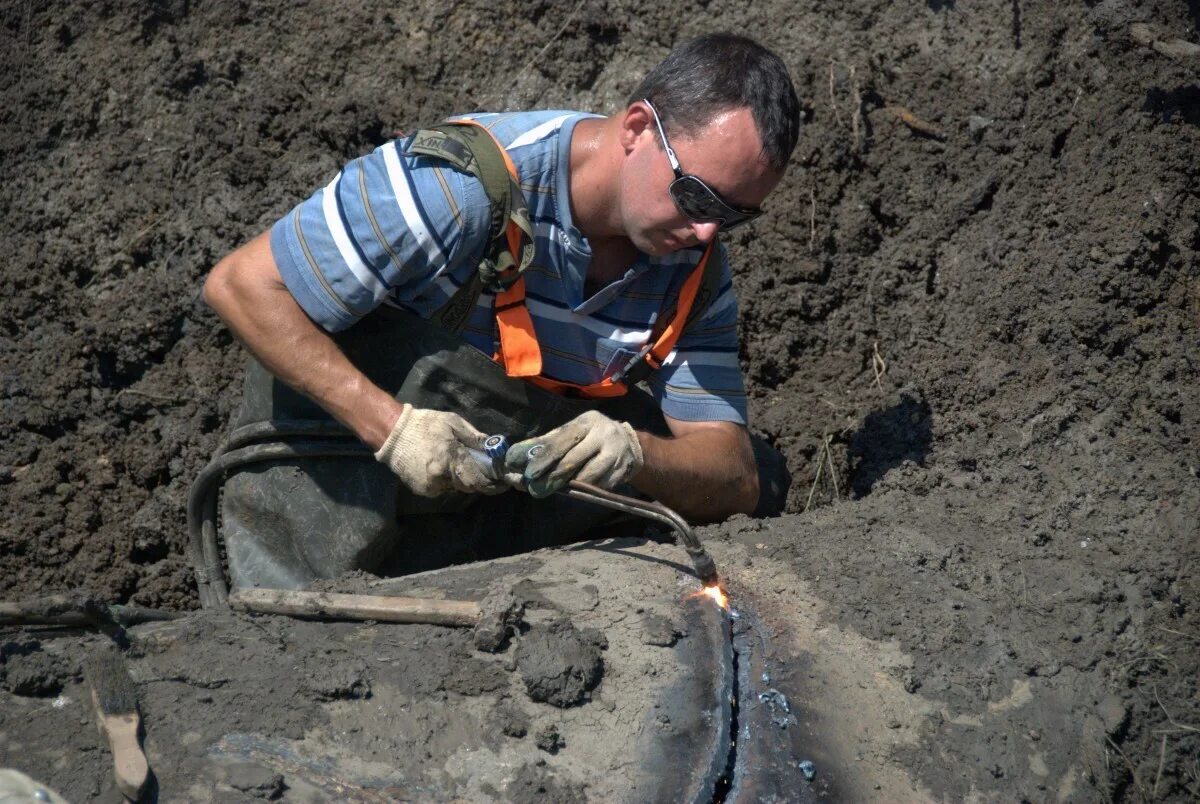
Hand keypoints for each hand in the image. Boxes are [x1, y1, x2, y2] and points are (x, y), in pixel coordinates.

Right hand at [374, 406, 507, 496]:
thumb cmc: (425, 425)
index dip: (493, 485)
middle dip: (478, 479)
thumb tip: (492, 447)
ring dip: (461, 478)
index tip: (504, 484)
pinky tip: (441, 465)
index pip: (478, 480)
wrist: (393, 433)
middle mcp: (441, 477)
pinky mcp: (423, 490)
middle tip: (483, 470)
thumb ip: (474, 437)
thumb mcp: (453, 423)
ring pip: (456, 488)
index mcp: (451, 458)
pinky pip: (443, 488)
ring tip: (456, 462)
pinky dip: (447, 480)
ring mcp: (431, 486)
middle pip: (469, 486)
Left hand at [504, 410, 643, 497]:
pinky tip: (576, 491)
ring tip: (554, 490)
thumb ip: (546, 443)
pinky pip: (599, 486)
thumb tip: (516, 456)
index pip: (561, 440)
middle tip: (535, 489)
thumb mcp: (572, 432)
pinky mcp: (622, 471)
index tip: (528, 472)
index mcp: (586, 422)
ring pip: (586, 476)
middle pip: (573, 460)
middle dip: (551, 477)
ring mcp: (615, 453)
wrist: (630, 444)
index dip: (543, 457)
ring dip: (568, 486)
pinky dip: (585, 490)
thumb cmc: (590, 437)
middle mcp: (602, 434)